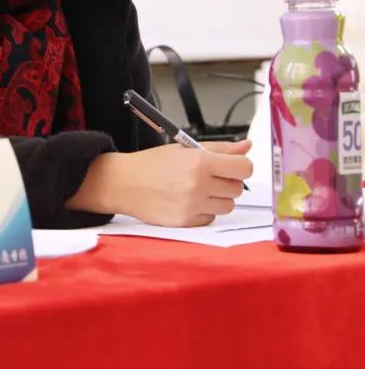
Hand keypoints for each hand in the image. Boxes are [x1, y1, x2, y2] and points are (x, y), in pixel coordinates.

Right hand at [67, 140, 252, 226]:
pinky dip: (204, 211)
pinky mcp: (186, 222)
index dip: (239, 166)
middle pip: (237, 188)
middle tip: (207, 177)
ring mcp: (192, 205)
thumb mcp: (183, 149)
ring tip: (196, 190)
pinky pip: (211, 218)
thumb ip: (219, 149)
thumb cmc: (151, 164)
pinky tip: (187, 201)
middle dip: (226, 182)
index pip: (244, 167)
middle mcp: (198, 184)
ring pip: (228, 205)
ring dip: (217, 198)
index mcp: (199, 161)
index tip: (231, 166)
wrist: (123, 183)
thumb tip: (246, 146)